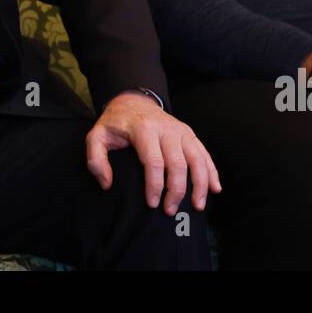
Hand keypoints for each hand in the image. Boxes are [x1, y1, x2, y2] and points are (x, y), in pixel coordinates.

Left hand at [85, 92, 220, 215]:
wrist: (134, 101)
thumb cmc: (116, 124)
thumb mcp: (97, 136)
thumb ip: (96, 159)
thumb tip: (106, 183)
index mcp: (144, 129)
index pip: (154, 161)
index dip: (155, 185)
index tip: (152, 204)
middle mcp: (167, 129)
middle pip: (178, 163)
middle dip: (177, 190)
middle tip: (170, 211)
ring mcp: (181, 131)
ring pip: (197, 159)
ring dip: (200, 184)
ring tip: (198, 206)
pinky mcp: (190, 134)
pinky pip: (204, 153)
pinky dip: (212, 171)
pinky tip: (216, 188)